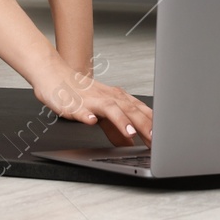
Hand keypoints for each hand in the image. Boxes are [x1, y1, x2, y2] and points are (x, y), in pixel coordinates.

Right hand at [32, 58, 152, 146]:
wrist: (53, 75)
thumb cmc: (79, 93)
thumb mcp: (102, 112)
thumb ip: (116, 128)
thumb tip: (132, 143)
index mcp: (117, 98)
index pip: (141, 111)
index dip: (154, 125)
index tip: (166, 139)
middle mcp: (107, 97)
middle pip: (130, 109)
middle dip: (145, 125)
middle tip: (156, 140)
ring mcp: (91, 100)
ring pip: (110, 108)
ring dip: (121, 120)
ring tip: (130, 133)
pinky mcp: (73, 104)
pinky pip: (80, 109)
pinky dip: (86, 116)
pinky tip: (90, 121)